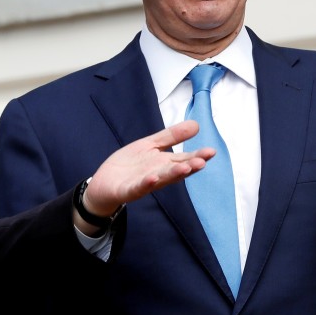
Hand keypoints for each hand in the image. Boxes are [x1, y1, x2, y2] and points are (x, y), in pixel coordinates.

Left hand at [82, 120, 213, 217]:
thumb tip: (196, 124)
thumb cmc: (130, 165)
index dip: (197, 156)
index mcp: (164, 164)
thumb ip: (172, 136)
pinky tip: (153, 178)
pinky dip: (146, 184)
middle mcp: (158, 174)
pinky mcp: (128, 190)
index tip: (211, 152)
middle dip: (189, 166)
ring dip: (172, 174)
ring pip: (161, 179)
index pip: (183, 159)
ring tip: (184, 168)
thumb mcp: (151, 145)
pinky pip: (138, 187)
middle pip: (175, 170)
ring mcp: (143, 183)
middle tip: (202, 162)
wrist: (104, 183)